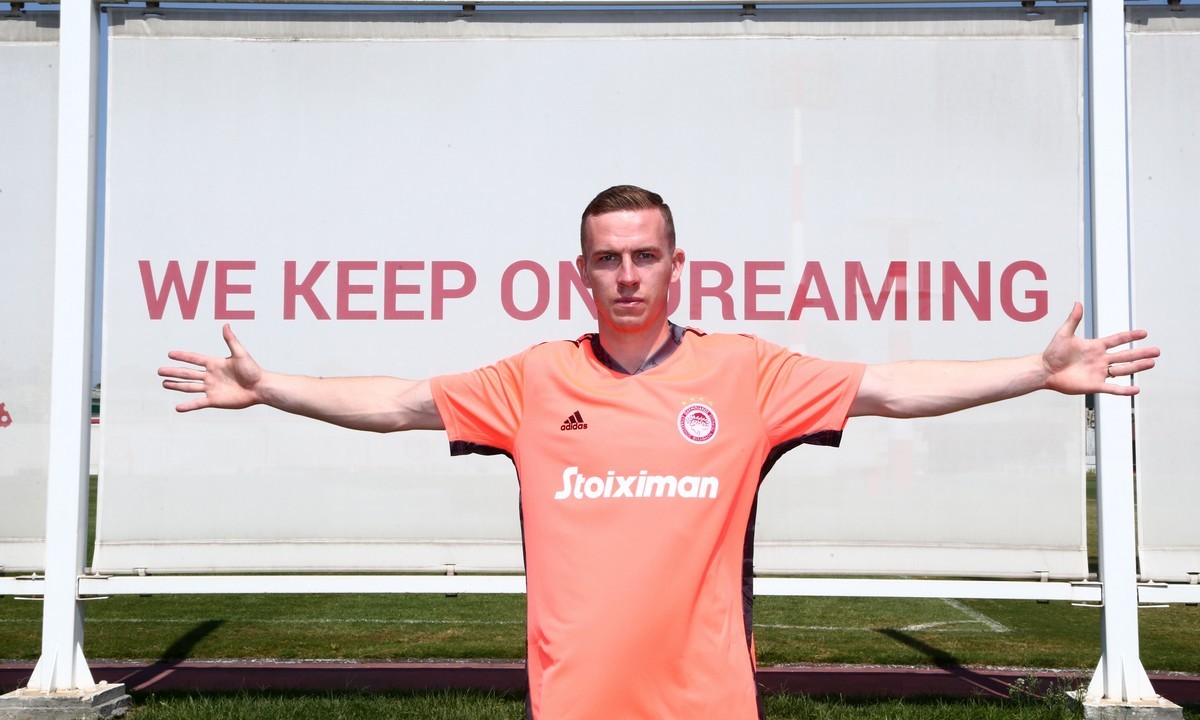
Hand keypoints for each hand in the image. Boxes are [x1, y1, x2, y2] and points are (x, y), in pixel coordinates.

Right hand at [159, 324, 263, 411]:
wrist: (260, 387)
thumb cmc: (253, 370)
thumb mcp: (240, 353)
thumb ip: (231, 340)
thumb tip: (226, 324)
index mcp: (215, 363)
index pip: (195, 359)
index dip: (183, 356)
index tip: (170, 354)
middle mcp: (210, 376)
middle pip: (188, 373)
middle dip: (174, 372)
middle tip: (159, 370)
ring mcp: (211, 388)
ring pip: (189, 387)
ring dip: (176, 386)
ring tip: (164, 384)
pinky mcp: (214, 400)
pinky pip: (198, 403)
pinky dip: (188, 406)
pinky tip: (178, 408)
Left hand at [1041, 302, 1159, 395]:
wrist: (1045, 370)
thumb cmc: (1052, 353)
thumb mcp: (1064, 334)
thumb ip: (1073, 320)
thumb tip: (1078, 303)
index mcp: (1096, 347)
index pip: (1117, 340)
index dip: (1130, 336)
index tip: (1144, 333)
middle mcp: (1100, 359)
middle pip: (1125, 355)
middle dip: (1141, 353)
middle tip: (1157, 351)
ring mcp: (1099, 372)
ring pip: (1123, 370)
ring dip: (1137, 367)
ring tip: (1152, 363)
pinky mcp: (1094, 385)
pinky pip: (1112, 389)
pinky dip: (1124, 390)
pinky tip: (1136, 389)